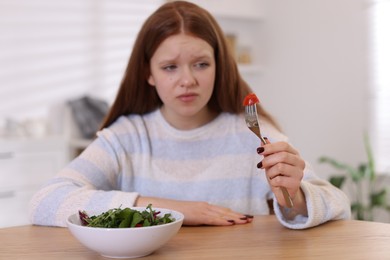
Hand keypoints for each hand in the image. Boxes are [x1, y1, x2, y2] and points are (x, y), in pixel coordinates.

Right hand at [135, 197, 252, 225]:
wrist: (167, 207)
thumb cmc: (178, 211)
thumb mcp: (192, 214)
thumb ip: (201, 216)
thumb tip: (208, 220)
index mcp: (205, 206)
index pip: (223, 210)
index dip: (235, 213)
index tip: (245, 216)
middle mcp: (206, 206)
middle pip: (226, 211)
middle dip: (239, 215)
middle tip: (251, 218)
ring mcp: (203, 210)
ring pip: (222, 215)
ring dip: (235, 218)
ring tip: (245, 220)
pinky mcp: (199, 215)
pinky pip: (213, 219)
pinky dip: (223, 221)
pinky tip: (231, 223)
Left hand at [258, 140, 307, 214]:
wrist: (285, 193)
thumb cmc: (278, 175)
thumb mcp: (271, 162)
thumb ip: (268, 152)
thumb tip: (263, 140)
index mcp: (294, 154)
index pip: (284, 145)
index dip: (270, 147)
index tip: (259, 150)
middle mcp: (299, 162)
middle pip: (282, 155)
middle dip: (268, 160)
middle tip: (260, 165)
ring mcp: (299, 173)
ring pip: (280, 167)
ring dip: (270, 172)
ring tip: (271, 176)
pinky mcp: (296, 184)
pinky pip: (279, 179)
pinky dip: (273, 181)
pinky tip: (275, 183)